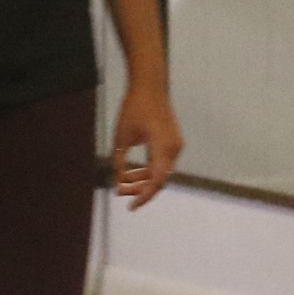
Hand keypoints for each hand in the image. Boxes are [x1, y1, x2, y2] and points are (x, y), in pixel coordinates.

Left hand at [110, 83, 183, 208]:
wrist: (150, 87)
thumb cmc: (134, 109)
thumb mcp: (121, 138)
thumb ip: (119, 162)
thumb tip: (117, 183)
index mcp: (162, 147)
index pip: (156, 180)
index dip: (144, 196)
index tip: (131, 206)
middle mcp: (174, 149)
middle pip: (160, 179)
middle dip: (141, 189)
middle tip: (121, 193)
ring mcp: (176, 145)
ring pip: (161, 172)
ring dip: (144, 180)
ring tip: (123, 183)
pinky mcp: (173, 143)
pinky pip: (163, 163)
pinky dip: (149, 170)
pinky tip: (132, 173)